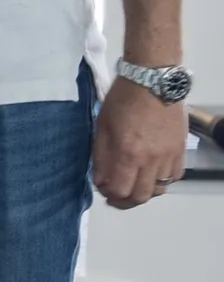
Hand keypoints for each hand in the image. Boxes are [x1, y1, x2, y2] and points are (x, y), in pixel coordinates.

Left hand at [92, 78, 188, 207]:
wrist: (153, 80)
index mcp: (128, 153)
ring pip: (159, 189)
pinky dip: (162, 180)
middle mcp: (151, 160)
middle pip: (141, 196)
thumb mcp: (102, 127)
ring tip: (133, 184)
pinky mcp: (180, 150)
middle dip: (126, 201)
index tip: (103, 188)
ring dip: (144, 191)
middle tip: (116, 196)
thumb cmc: (122, 100)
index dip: (109, 194)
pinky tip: (151, 173)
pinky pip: (174, 176)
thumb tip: (101, 182)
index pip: (119, 190)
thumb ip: (101, 158)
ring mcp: (169, 156)